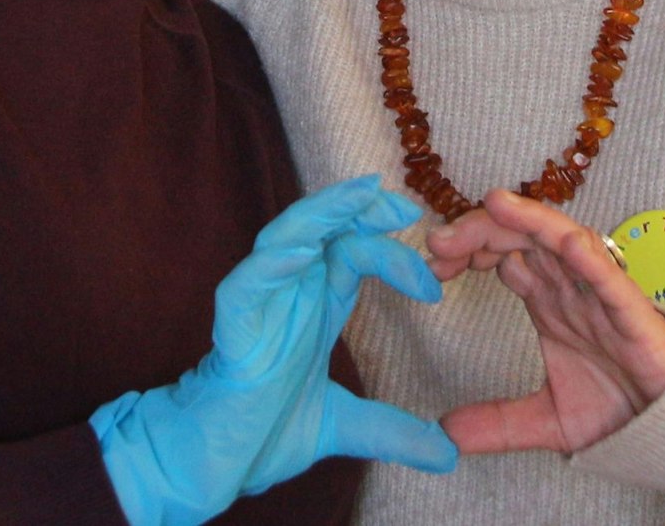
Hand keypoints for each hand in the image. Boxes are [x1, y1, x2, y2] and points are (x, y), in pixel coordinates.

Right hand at [91, 176, 457, 525]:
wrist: (215, 467)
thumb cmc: (264, 433)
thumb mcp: (344, 426)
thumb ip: (394, 430)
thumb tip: (448, 454)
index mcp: (315, 305)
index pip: (354, 252)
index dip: (390, 248)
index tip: (433, 280)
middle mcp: (289, 293)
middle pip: (324, 229)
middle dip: (361, 209)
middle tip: (404, 205)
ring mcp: (259, 304)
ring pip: (285, 238)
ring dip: (321, 214)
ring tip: (357, 198)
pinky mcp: (233, 325)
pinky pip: (248, 282)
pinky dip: (273, 264)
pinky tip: (302, 253)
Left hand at [425, 189, 664, 454]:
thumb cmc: (619, 406)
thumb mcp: (547, 420)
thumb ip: (498, 423)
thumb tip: (445, 435)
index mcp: (547, 299)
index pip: (501, 255)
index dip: (465, 251)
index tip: (430, 264)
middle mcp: (569, 286)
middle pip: (520, 237)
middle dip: (479, 230)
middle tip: (438, 242)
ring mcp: (599, 293)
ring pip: (561, 239)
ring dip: (526, 220)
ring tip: (492, 205)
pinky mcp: (632, 312)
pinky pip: (611, 276)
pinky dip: (590, 257)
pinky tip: (567, 242)